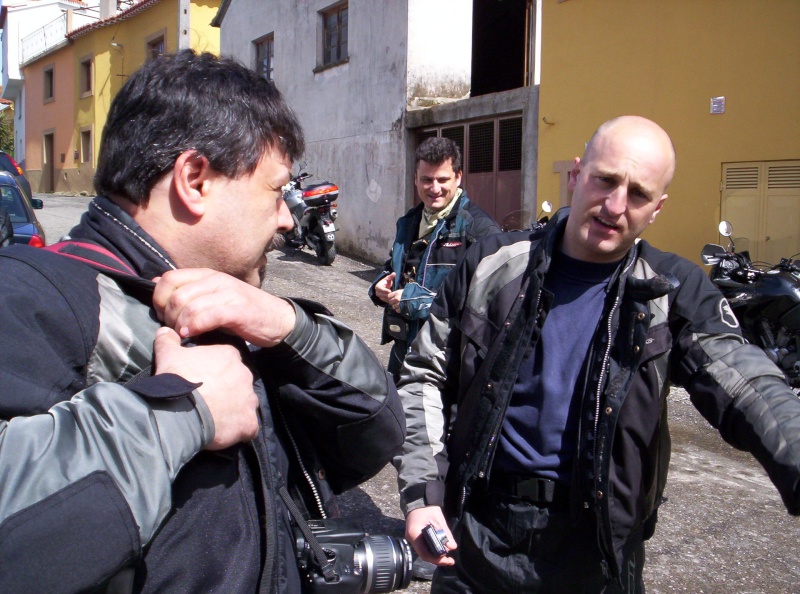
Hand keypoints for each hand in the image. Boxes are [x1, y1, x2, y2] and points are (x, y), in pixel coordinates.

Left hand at [153, 268, 295, 346]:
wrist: (279, 319)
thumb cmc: (243, 311)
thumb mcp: (213, 296)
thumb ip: (188, 290)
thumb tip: (156, 283)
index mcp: (208, 275)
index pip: (170, 278)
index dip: (159, 298)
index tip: (162, 315)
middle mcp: (217, 280)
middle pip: (177, 295)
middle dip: (168, 316)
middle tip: (173, 330)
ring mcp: (229, 294)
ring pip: (190, 306)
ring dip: (180, 325)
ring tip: (183, 335)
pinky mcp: (239, 311)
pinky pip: (209, 316)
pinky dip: (195, 327)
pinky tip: (192, 335)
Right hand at [153, 327, 258, 449]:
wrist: (180, 410)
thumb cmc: (176, 379)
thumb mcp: (168, 354)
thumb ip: (168, 340)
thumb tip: (165, 330)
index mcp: (229, 355)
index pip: (228, 359)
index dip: (216, 370)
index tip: (203, 378)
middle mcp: (245, 374)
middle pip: (238, 381)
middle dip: (227, 388)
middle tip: (208, 398)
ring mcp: (249, 399)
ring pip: (245, 403)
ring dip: (234, 409)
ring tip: (215, 416)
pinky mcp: (249, 422)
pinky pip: (249, 427)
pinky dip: (239, 429)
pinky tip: (225, 432)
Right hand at [374, 273, 402, 312]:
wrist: (384, 286)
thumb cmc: (386, 282)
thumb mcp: (388, 279)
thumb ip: (391, 276)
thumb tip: (394, 273)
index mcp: (377, 286)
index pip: (380, 289)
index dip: (384, 290)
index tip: (390, 291)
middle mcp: (377, 292)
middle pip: (381, 295)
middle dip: (387, 295)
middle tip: (392, 295)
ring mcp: (379, 296)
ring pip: (383, 298)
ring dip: (388, 298)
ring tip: (393, 297)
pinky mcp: (382, 299)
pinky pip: (384, 301)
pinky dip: (388, 300)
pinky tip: (392, 299)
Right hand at [406, 506, 456, 565]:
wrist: (419, 500)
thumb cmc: (428, 508)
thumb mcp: (439, 520)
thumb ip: (445, 534)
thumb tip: (452, 547)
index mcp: (415, 535)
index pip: (425, 553)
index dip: (437, 560)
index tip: (449, 560)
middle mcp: (411, 539)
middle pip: (424, 555)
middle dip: (438, 559)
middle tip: (450, 560)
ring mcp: (412, 538)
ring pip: (424, 552)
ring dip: (435, 555)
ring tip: (447, 556)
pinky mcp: (415, 537)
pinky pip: (424, 547)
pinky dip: (432, 550)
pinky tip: (441, 549)